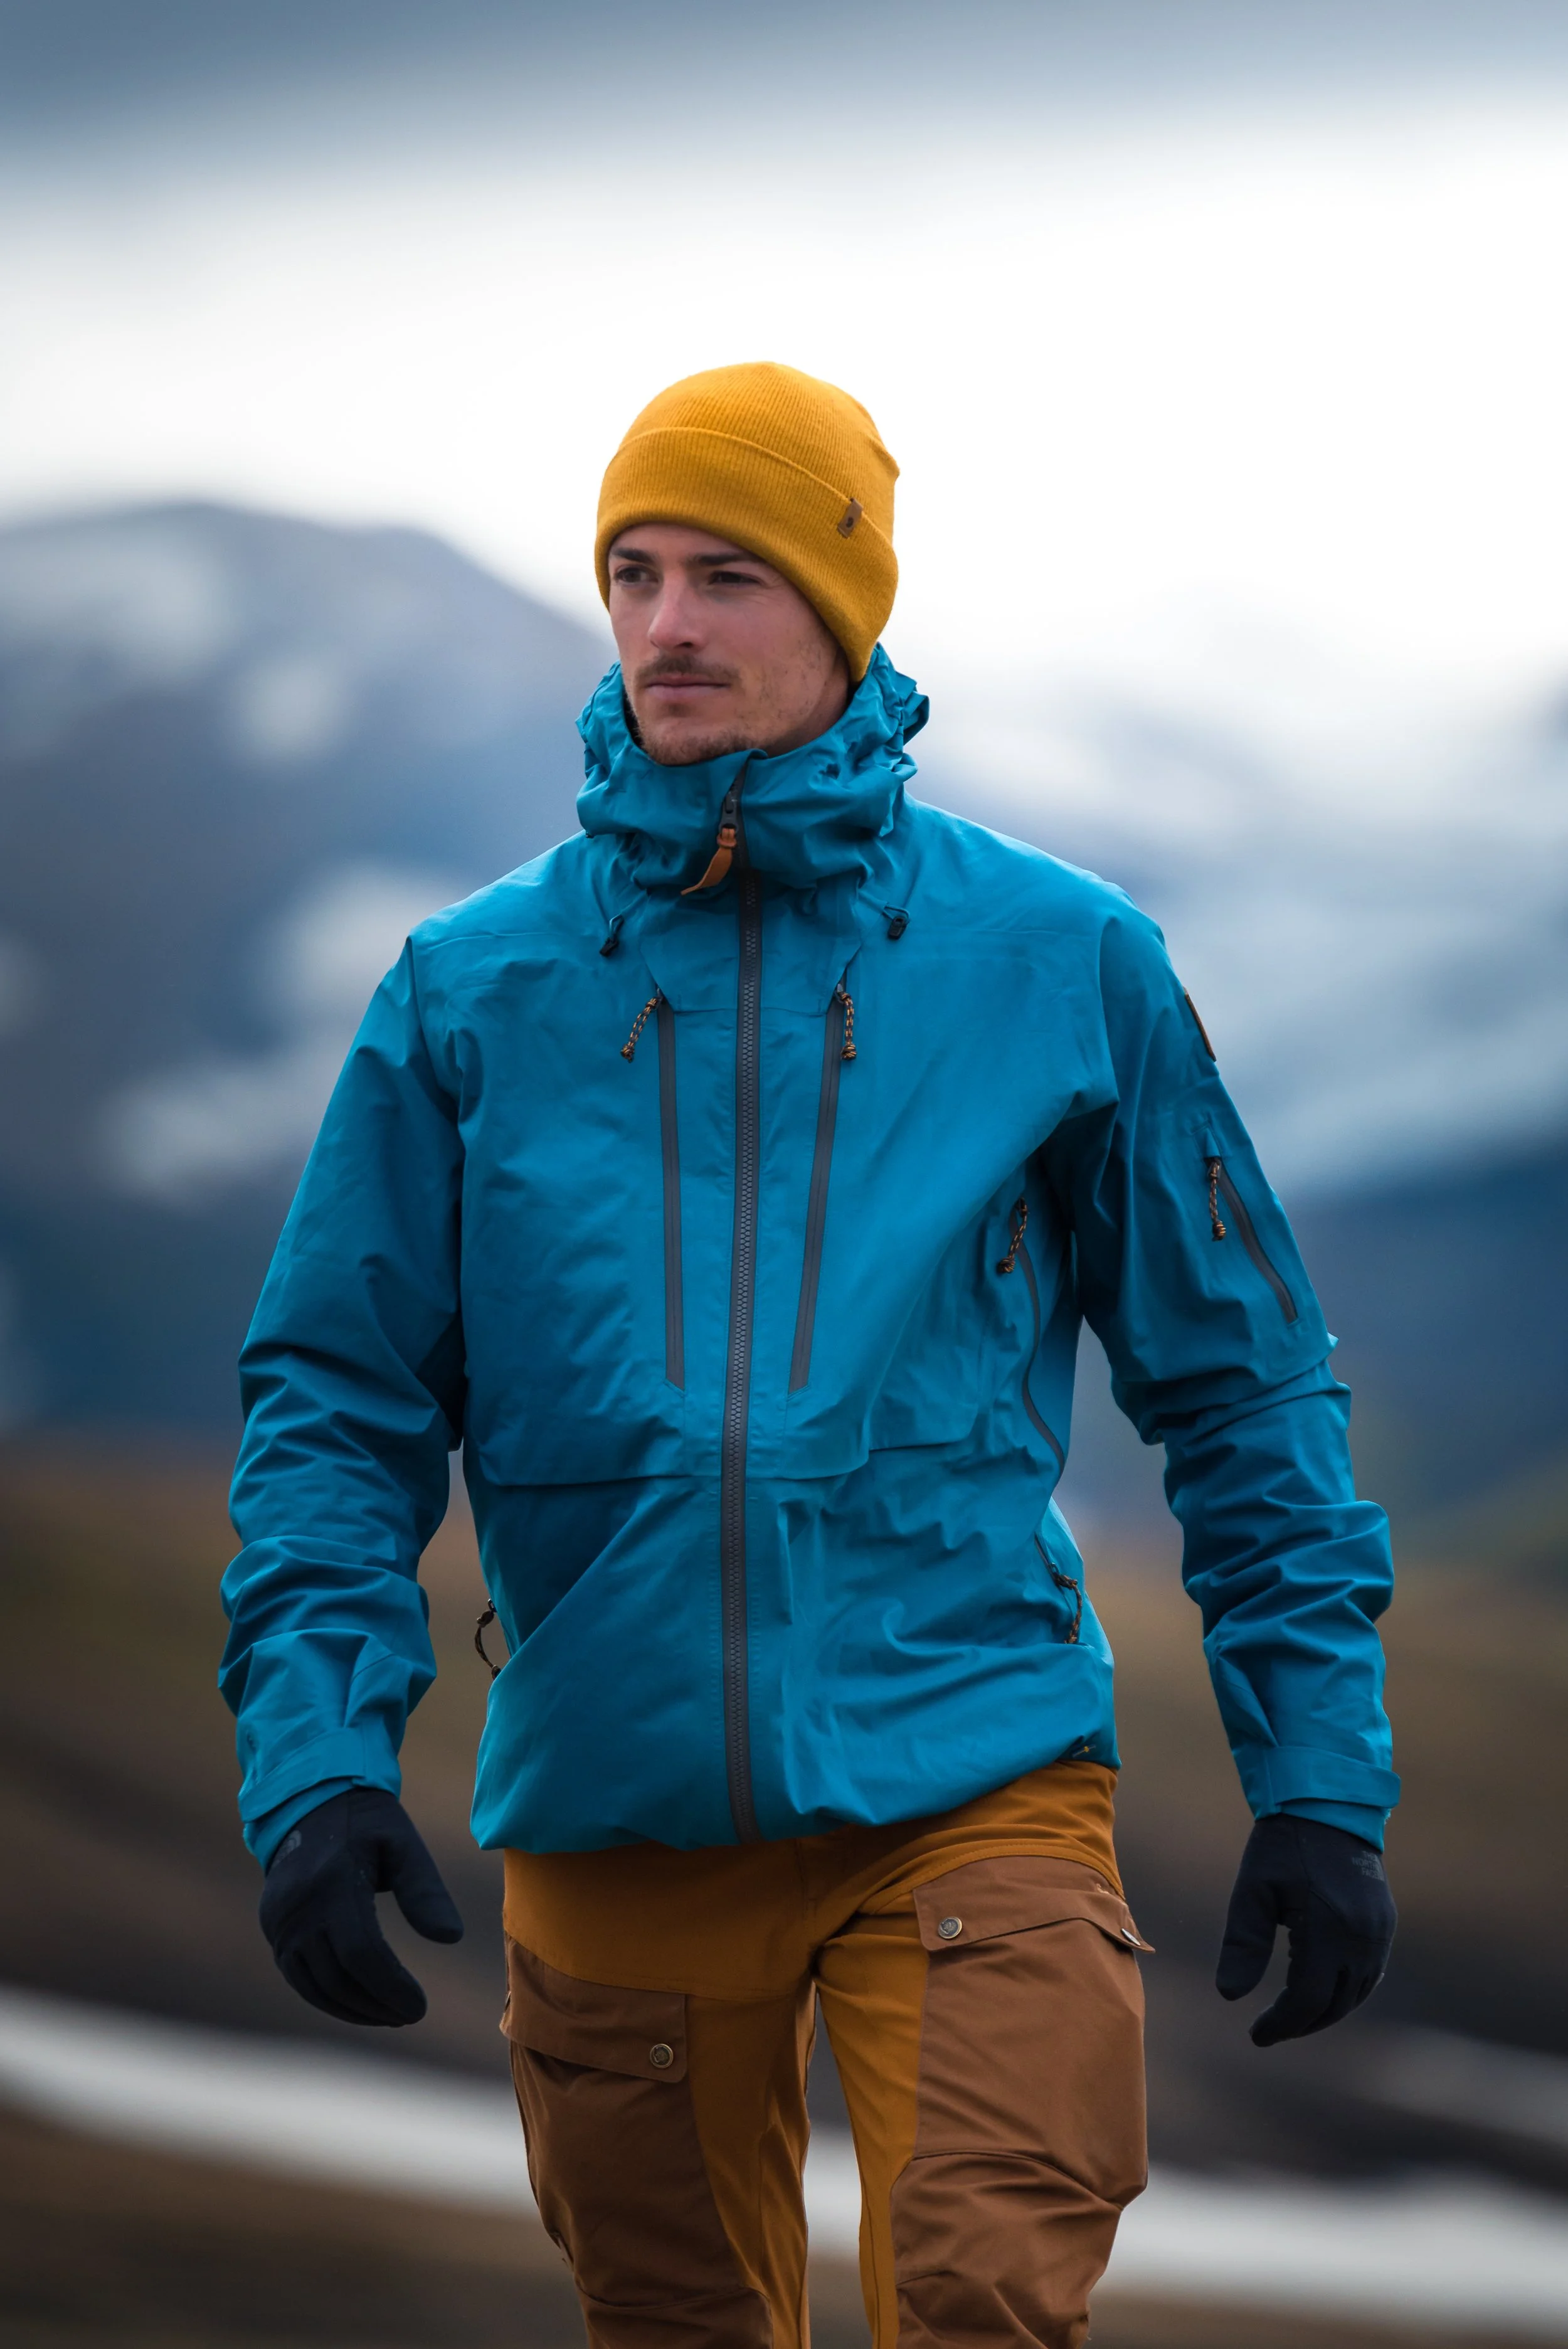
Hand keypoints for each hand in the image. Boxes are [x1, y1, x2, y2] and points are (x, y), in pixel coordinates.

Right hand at [259, 1788, 463, 2026]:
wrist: (308, 1803)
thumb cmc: (366, 1823)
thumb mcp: (402, 1843)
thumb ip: (425, 1889)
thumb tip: (451, 1937)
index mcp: (332, 1883)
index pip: (362, 1954)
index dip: (391, 1988)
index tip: (420, 2007)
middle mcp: (298, 1907)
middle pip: (338, 1976)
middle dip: (377, 2004)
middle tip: (410, 2015)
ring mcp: (279, 1921)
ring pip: (314, 1985)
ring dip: (353, 2009)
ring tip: (389, 2015)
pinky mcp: (271, 1928)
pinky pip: (298, 1976)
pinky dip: (328, 1997)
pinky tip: (359, 2004)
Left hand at [1216, 1814, 1394, 2046]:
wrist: (1328, 1803)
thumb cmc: (1283, 1844)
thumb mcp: (1253, 1890)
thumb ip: (1243, 1944)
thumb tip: (1228, 1997)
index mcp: (1329, 1932)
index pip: (1308, 2001)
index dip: (1282, 2025)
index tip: (1256, 2035)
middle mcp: (1362, 1939)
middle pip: (1335, 2005)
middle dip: (1302, 2024)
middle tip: (1270, 2030)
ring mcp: (1379, 1932)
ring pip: (1356, 1994)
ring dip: (1326, 2011)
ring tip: (1292, 2015)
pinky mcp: (1385, 1922)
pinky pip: (1370, 1973)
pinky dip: (1346, 1990)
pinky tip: (1322, 1991)